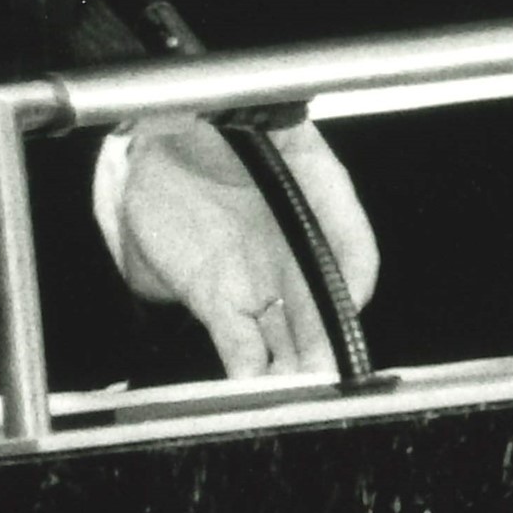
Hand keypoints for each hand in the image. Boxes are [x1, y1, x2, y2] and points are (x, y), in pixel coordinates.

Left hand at [99, 113, 380, 379]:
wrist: (157, 135)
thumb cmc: (216, 122)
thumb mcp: (270, 128)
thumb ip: (297, 155)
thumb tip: (315, 191)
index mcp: (317, 204)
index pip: (353, 251)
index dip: (355, 280)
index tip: (351, 300)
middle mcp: (292, 252)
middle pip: (320, 310)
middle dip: (326, 344)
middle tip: (327, 369)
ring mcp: (255, 281)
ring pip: (287, 337)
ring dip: (294, 368)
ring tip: (297, 389)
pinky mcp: (215, 302)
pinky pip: (240, 343)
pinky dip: (249, 370)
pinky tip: (255, 386)